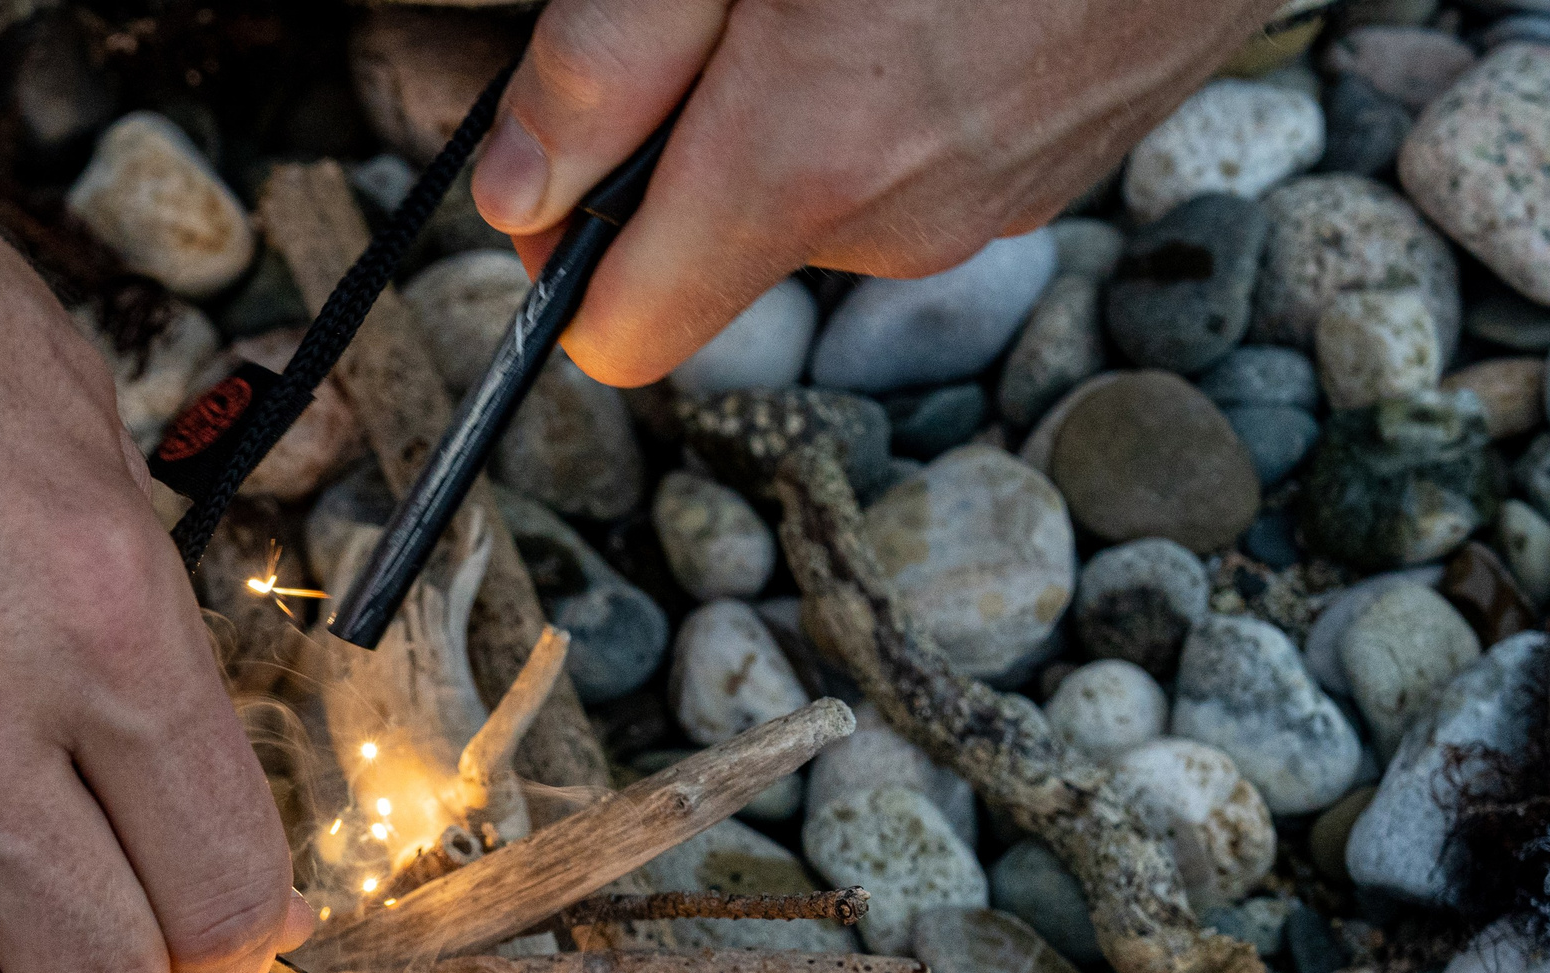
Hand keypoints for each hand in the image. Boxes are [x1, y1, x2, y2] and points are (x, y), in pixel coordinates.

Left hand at [470, 0, 1288, 386]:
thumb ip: (610, 62)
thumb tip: (515, 193)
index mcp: (802, 169)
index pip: (620, 335)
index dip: (564, 261)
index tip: (561, 167)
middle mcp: (899, 226)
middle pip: (719, 242)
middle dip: (694, 143)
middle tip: (742, 7)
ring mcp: (993, 205)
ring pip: (827, 194)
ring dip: (807, 102)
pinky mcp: (1061, 169)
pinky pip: (925, 159)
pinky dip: (905, 90)